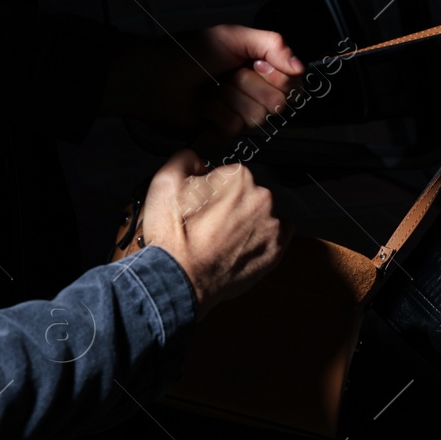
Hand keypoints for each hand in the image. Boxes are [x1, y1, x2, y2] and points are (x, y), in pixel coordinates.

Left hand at [102, 25, 304, 142]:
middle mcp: (252, 92)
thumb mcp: (233, 36)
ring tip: (211, 89)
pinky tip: (201, 105)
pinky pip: (233, 128)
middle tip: (229, 75)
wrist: (154, 75)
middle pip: (278, 102)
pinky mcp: (220, 132)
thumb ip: (273, 43)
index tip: (257, 64)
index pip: (292, 83)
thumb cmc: (188, 52)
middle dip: (250, 85)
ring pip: (256, 117)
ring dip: (229, 98)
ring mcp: (237, 113)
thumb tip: (301, 67)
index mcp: (259, 67)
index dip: (278, 76)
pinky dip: (214, 113)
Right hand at [141, 149, 292, 313]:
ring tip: (222, 240)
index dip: (211, 190)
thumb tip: (197, 160)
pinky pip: (276, 236)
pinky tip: (240, 247)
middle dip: (230, 205)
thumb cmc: (172, 238)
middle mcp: (261, 197)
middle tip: (208, 225)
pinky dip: (261, 238)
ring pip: (261, 214)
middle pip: (247, 194)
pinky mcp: (276, 251)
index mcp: (238, 177)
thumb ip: (185, 159)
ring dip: (246, 222)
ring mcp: (272, 226)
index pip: (228, 175)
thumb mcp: (164, 183)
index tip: (201, 206)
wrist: (179, 281)